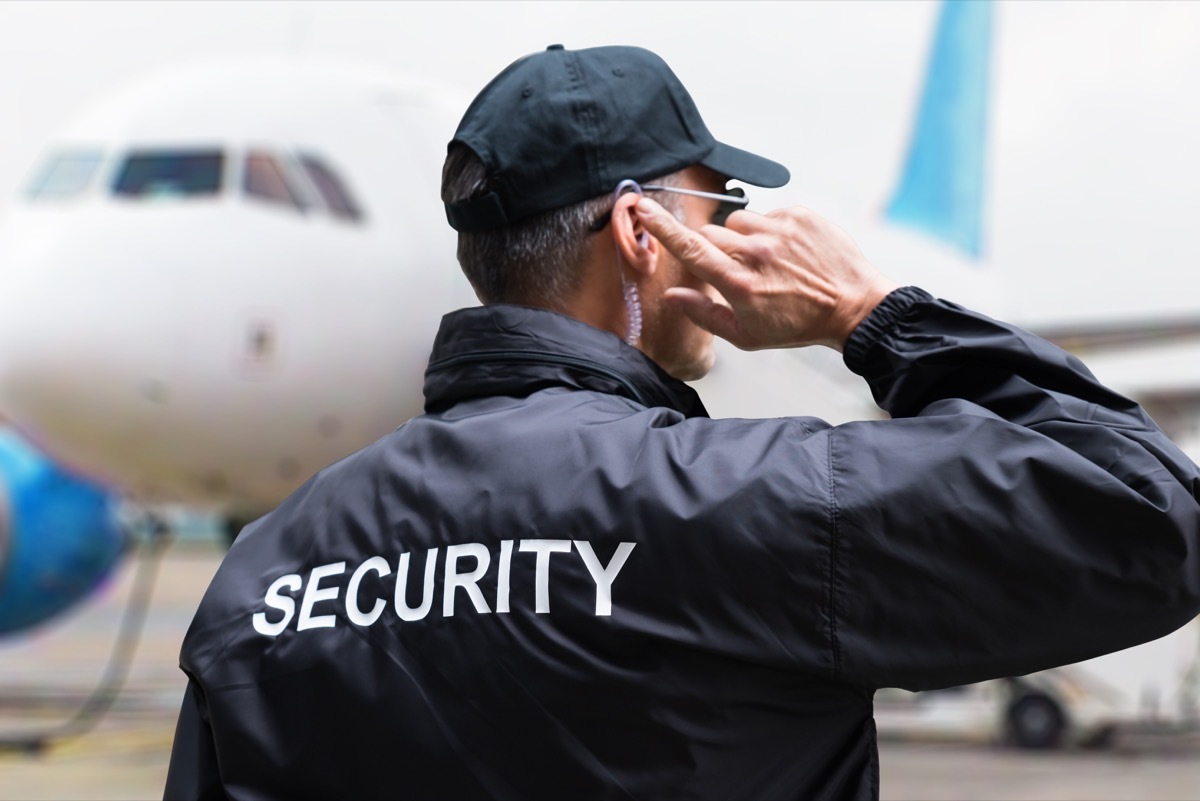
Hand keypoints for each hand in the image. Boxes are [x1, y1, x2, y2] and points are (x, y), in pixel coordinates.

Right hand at [636, 199, 899, 351]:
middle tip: (737, 269)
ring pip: (737, 221)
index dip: (662, 228)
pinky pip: (767, 213)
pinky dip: (770, 230)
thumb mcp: (746, 335)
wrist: (853, 307)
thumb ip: (704, 314)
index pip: (690, 249)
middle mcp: (757, 253)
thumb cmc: (798, 325)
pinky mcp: (799, 214)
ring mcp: (779, 230)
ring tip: (767, 260)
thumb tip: (672, 296)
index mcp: (739, 284)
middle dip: (715, 249)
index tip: (643, 207)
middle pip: (710, 234)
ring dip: (743, 238)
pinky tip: (787, 252)